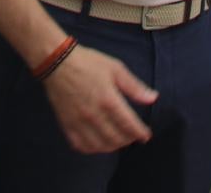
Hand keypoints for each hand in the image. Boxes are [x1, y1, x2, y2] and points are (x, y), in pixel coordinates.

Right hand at [40, 43, 156, 153]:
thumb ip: (134, 86)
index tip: (146, 135)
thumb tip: (153, 98)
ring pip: (100, 145)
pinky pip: (81, 145)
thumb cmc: (89, 62)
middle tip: (132, 137)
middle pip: (116, 138)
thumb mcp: (115, 68)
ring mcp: (79, 122)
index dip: (140, 133)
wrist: (57, 62)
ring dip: (112, 147)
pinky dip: (92, 149)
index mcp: (109, 100)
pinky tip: (98, 143)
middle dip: (128, 140)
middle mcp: (95, 115)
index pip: (129, 125)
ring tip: (118, 141)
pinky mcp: (67, 124)